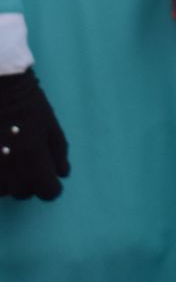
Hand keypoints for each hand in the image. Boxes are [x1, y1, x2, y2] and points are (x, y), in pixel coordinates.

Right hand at [0, 68, 69, 200]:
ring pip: (2, 191)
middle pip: (23, 193)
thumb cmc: (28, 104)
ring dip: (9, 182)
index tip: (50, 177)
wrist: (0, 87)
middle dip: (30, 183)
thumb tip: (63, 174)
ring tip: (10, 159)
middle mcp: (8, 168)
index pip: (47, 193)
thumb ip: (58, 153)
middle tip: (29, 164)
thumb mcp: (51, 126)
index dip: (51, 186)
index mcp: (32, 158)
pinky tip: (0, 156)